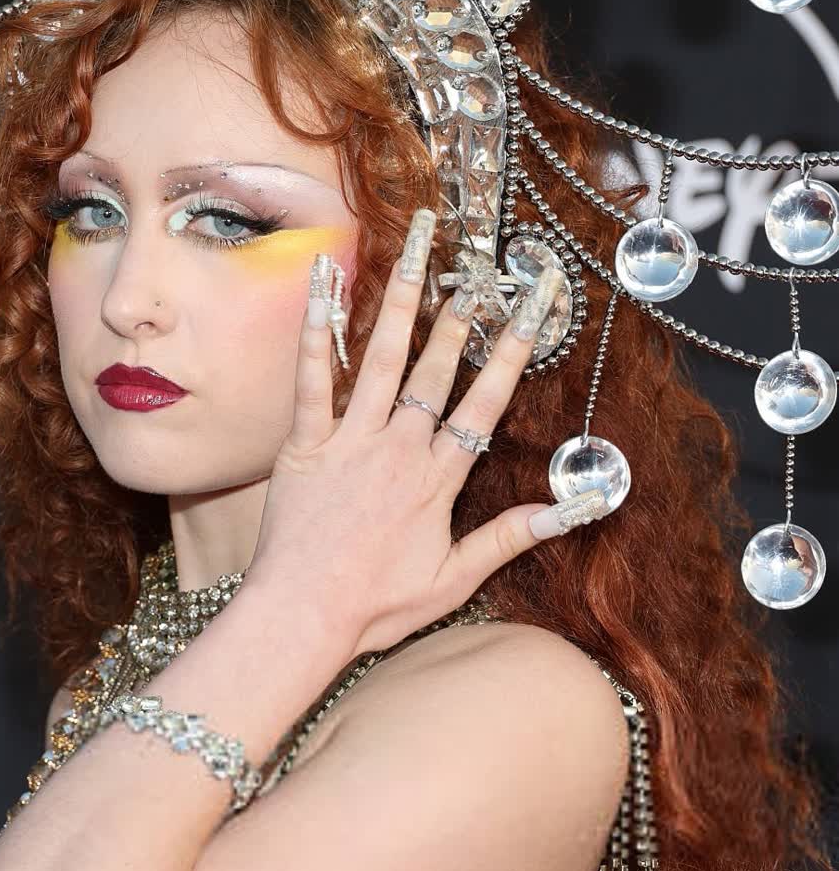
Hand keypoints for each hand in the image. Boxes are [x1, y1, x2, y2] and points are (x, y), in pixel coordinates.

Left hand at [246, 209, 610, 661]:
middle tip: (478, 270)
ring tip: (417, 253)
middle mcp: (398, 450)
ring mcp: (350, 442)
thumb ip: (508, 539)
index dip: (512, 354)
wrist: (302, 618)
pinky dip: (318, 330)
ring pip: (381, 360)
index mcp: (437, 481)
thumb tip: (569, 512)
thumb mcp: (453, 581)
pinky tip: (324, 284)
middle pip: (437, 371)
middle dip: (461, 316)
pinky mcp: (303, 445)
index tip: (533, 311)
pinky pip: (311, 378)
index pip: (485, 406)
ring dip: (402, 303)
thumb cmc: (374, 607)